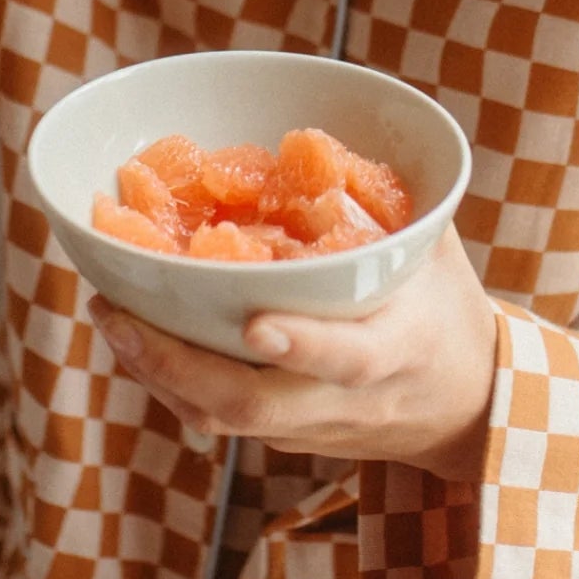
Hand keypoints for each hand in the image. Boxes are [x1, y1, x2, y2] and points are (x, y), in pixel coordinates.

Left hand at [90, 226, 499, 481]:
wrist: (468, 406)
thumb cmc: (445, 306)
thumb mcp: (434, 248)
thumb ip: (380, 201)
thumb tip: (313, 140)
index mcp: (401, 347)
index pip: (351, 357)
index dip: (303, 344)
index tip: (254, 321)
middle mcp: (352, 400)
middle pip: (257, 404)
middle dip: (177, 365)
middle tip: (118, 313)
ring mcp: (314, 427)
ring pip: (225, 420)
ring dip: (157, 374)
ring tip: (109, 316)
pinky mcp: (287, 438)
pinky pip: (220, 421)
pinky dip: (170, 384)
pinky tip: (134, 340)